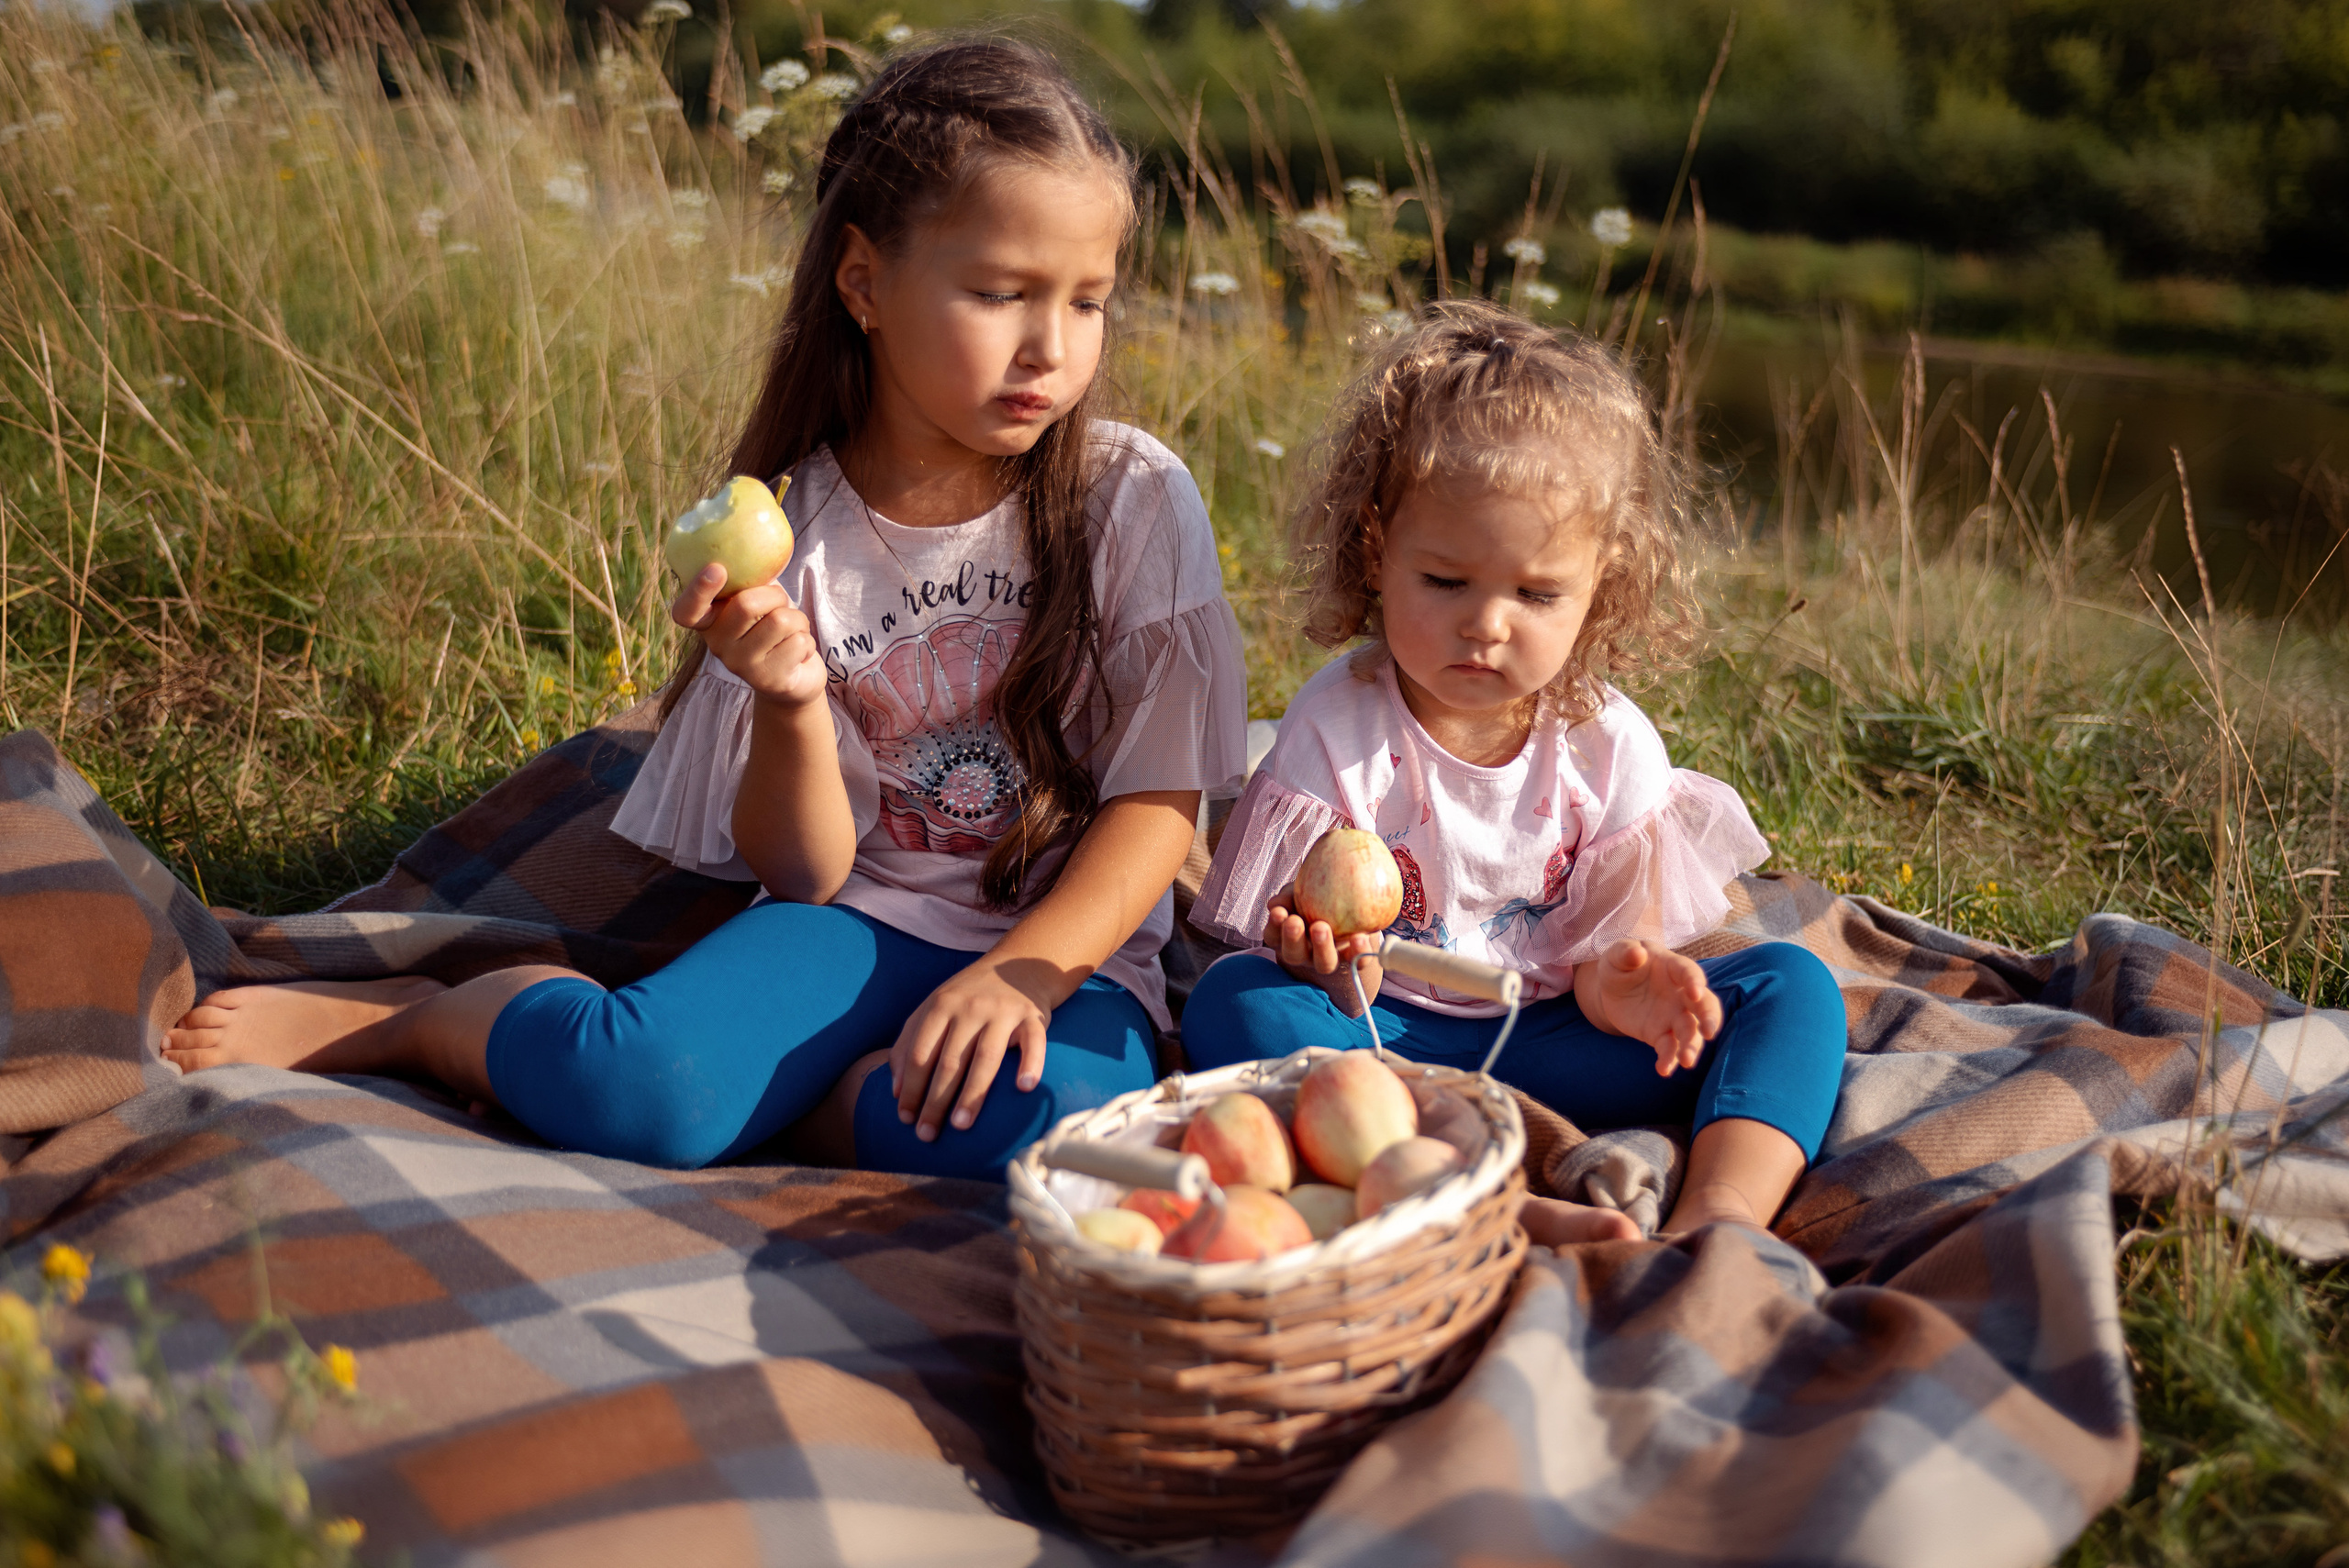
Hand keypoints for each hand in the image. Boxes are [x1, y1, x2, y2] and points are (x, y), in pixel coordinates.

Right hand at [671, 564, 823, 707]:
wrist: (794, 676)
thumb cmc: (772, 625)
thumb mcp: (758, 599)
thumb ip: (749, 579)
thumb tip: (756, 538)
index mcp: (708, 622)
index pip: (686, 611)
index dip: (698, 589)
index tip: (717, 569)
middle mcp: (716, 645)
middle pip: (746, 604)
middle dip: (777, 596)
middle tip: (780, 607)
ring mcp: (740, 665)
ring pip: (781, 620)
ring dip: (798, 619)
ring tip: (791, 631)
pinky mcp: (767, 679)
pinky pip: (800, 642)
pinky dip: (808, 641)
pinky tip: (797, 653)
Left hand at [888, 960, 1051, 1141]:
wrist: (1018, 966)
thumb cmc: (968, 997)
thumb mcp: (933, 1009)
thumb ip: (909, 1043)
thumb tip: (895, 1091)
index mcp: (941, 1006)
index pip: (920, 1053)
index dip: (910, 1088)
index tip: (906, 1118)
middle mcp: (970, 1008)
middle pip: (949, 1061)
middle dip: (935, 1101)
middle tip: (927, 1134)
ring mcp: (1003, 1011)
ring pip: (986, 1057)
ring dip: (972, 1093)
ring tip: (960, 1125)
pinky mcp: (1033, 1016)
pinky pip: (1034, 1042)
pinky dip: (1031, 1064)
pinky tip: (1024, 1088)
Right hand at [1263, 887, 1384, 1017]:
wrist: (1349, 911)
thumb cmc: (1315, 897)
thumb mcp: (1301, 891)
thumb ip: (1289, 895)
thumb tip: (1275, 903)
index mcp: (1287, 938)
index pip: (1273, 936)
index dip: (1274, 926)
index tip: (1278, 911)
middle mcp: (1305, 954)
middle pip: (1294, 955)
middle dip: (1292, 939)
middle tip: (1294, 922)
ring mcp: (1328, 960)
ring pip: (1324, 963)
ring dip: (1322, 948)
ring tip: (1321, 928)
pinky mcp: (1353, 960)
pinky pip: (1357, 961)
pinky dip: (1359, 952)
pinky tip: (1360, 936)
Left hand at [1588, 940, 1721, 1075]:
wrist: (1613, 988)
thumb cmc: (1621, 964)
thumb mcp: (1616, 955)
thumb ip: (1625, 952)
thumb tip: (1637, 954)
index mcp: (1673, 968)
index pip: (1690, 973)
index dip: (1695, 981)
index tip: (1696, 992)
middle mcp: (1681, 994)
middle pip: (1703, 1006)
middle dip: (1709, 1018)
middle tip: (1709, 1032)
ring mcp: (1674, 1016)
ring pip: (1690, 1032)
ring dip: (1692, 1046)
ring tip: (1686, 1061)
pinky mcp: (1661, 1035)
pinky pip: (1669, 1048)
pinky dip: (1669, 1060)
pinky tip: (1664, 1070)